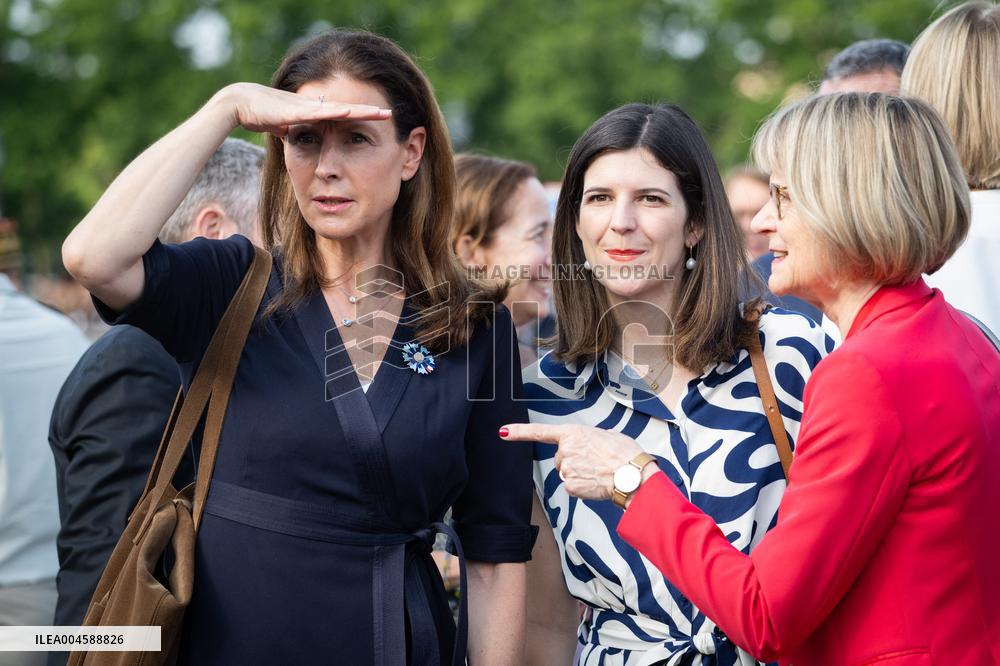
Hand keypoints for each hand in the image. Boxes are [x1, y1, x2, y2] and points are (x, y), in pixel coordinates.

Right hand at [217, 82, 392, 136]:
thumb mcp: (287, 130)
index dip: (363, 118)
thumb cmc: (262, 115)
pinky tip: (350, 112)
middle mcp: (316, 107)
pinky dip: (335, 112)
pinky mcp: (296, 110)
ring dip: (360, 110)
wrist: (241, 104)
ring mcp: (307, 106)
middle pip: (349, 110)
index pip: (346, 116)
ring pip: (340, 108)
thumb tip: (306, 144)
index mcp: (316, 113)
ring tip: (381, 112)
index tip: (383, 122)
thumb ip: (299, 135)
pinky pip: (320, 111)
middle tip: (392, 112)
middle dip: (370, 112)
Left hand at [501, 423, 644, 500]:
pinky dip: (583, 486)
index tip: (503, 431)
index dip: (519, 432)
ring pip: (567, 473)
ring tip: (599, 472)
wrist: (633, 476)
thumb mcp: (608, 435)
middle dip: (574, 460)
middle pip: (561, 458)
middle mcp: (565, 451)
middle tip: (595, 461)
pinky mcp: (571, 487)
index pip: (540, 432)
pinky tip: (596, 483)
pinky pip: (572, 486)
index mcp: (573, 433)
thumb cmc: (625, 454)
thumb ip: (592, 438)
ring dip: (579, 473)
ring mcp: (567, 470)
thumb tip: (593, 444)